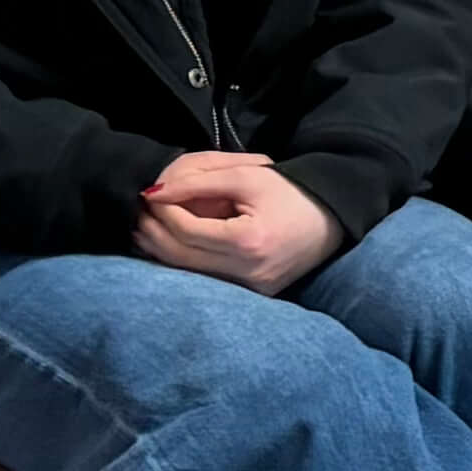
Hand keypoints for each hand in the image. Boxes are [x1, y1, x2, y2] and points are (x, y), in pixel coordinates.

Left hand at [135, 152, 342, 295]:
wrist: (334, 218)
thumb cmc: (293, 192)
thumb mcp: (248, 176)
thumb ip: (199, 181)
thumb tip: (153, 193)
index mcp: (249, 241)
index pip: (186, 231)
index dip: (162, 212)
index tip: (148, 195)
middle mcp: (248, 272)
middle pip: (179, 257)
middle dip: (152, 232)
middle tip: (136, 211)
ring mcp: (250, 289)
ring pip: (187, 273)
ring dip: (161, 249)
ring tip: (145, 226)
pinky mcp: (252, 295)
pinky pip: (206, 278)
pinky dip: (183, 261)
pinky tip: (169, 244)